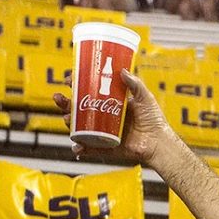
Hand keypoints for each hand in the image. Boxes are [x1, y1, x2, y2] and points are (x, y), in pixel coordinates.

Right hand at [53, 68, 174, 166]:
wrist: (160, 143)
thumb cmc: (155, 121)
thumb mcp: (145, 98)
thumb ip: (135, 84)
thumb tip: (122, 69)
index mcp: (110, 104)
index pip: (88, 93)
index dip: (76, 86)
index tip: (69, 80)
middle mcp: (104, 118)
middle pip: (78, 109)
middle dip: (65, 103)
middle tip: (58, 98)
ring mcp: (103, 133)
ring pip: (79, 127)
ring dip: (69, 123)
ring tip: (68, 119)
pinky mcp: (106, 147)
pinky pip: (89, 148)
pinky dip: (80, 148)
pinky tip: (76, 146)